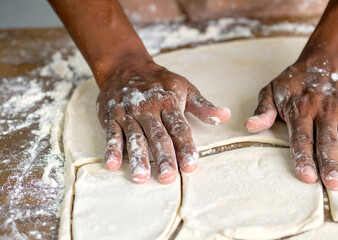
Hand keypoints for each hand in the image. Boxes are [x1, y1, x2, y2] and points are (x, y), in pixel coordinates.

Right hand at [97, 60, 230, 183]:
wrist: (126, 66)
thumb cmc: (160, 82)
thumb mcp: (184, 88)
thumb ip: (203, 106)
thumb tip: (226, 116)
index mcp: (169, 102)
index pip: (179, 127)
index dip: (185, 147)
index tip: (190, 165)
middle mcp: (148, 109)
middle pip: (158, 136)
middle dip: (163, 157)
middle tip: (168, 178)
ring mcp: (129, 113)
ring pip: (134, 137)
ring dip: (137, 157)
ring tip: (141, 177)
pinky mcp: (112, 116)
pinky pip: (112, 134)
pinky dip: (111, 149)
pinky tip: (112, 165)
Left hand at [245, 56, 337, 189]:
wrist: (328, 58)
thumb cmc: (296, 81)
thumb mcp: (272, 90)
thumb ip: (263, 110)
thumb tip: (249, 126)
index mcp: (300, 108)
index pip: (301, 137)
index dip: (303, 157)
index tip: (306, 176)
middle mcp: (324, 110)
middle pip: (327, 141)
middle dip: (330, 164)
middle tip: (333, 185)